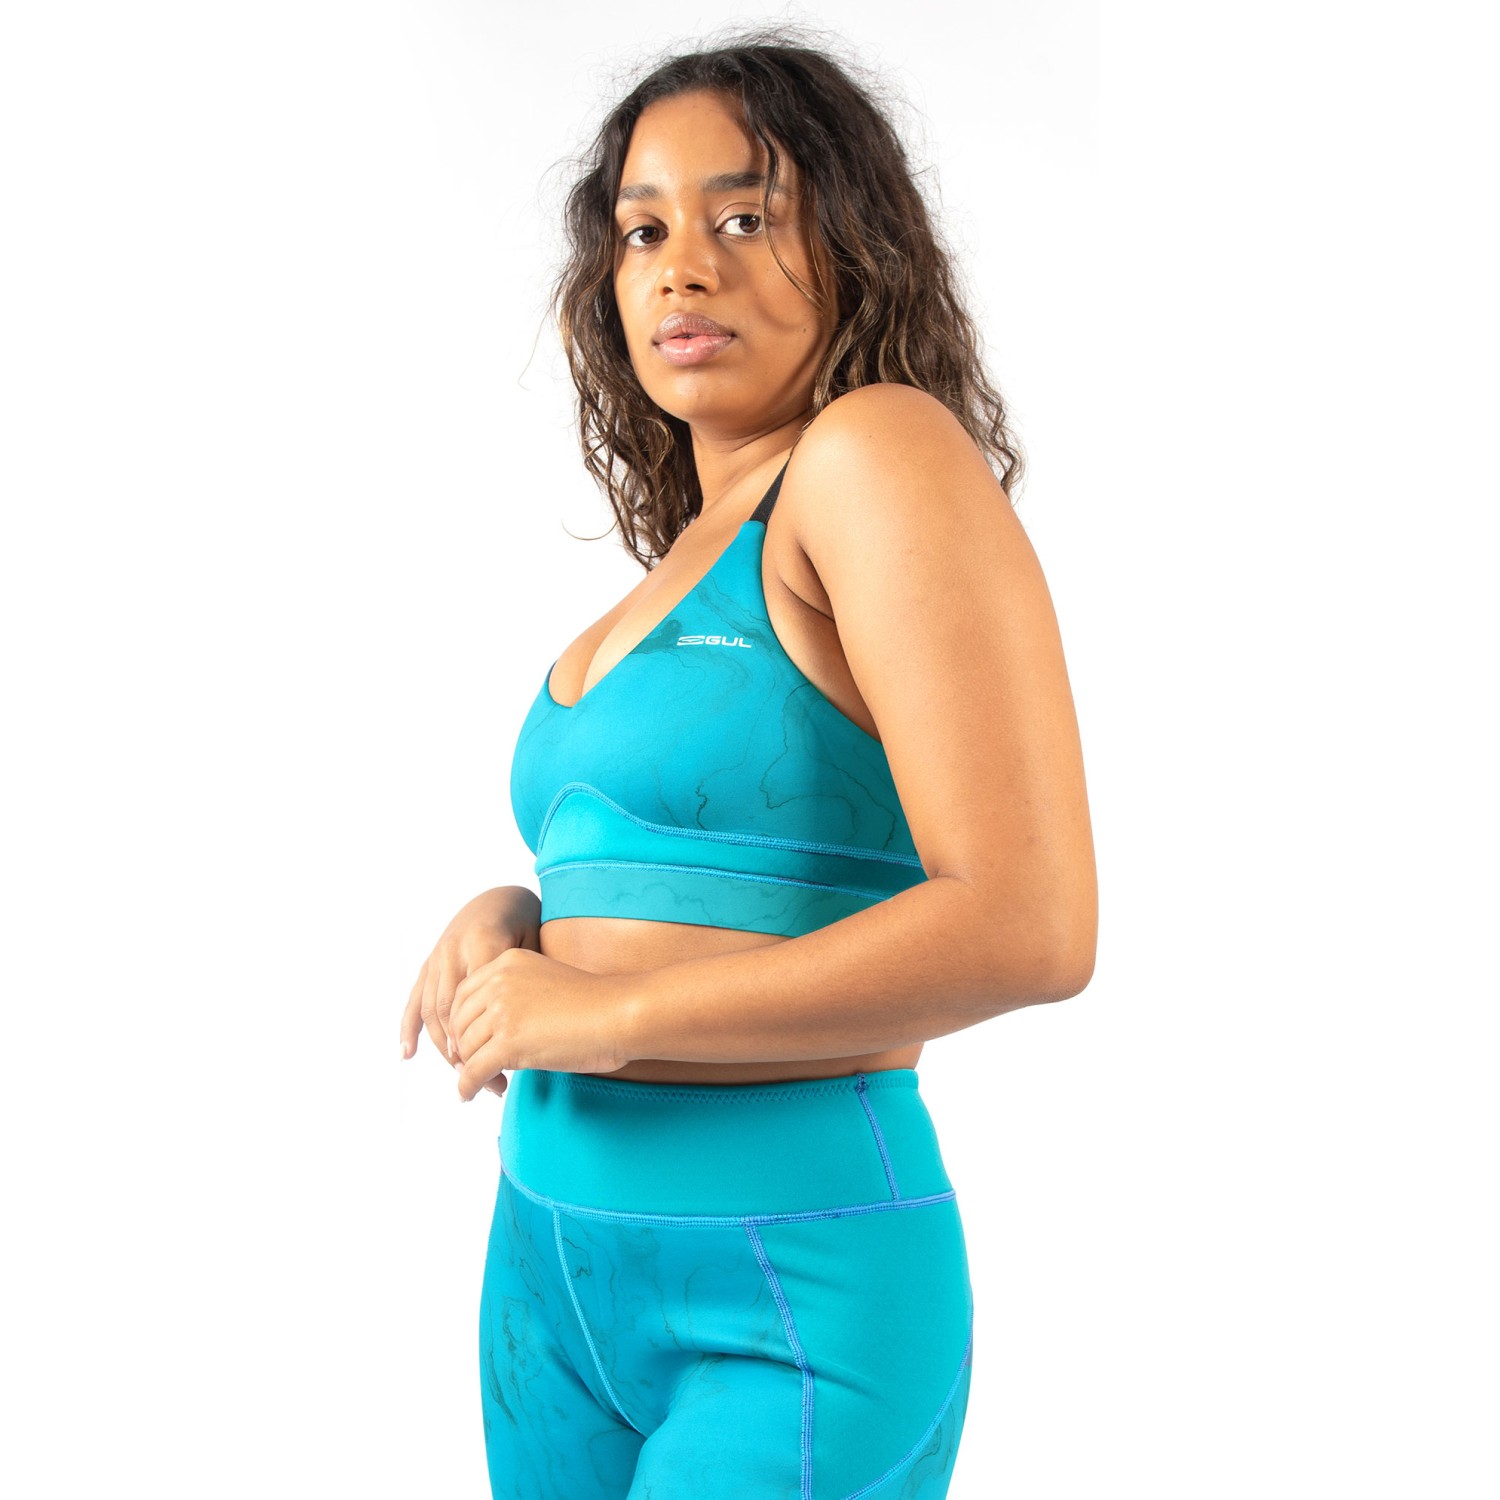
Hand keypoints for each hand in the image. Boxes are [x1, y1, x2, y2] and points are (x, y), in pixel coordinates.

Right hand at [400, 886, 540, 1096]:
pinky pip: (415, 998)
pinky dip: (409, 1027)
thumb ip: (527, 979)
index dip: (485, 1040)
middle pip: (453, 1010)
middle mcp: (455, 949)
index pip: (479, 1002)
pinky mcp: (429, 963)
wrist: (500, 897)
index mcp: (484, 942)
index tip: (502, 1071)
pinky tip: (407, 1054)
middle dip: (464, 1050)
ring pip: (433, 1009)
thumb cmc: (528, 926)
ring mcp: (438, 957)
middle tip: (481, 1080)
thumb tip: (533, 1030)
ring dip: (443, 1046)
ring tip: (462, 1074)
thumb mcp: (534, 945)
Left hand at [448, 948, 634, 1101]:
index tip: (468, 1041)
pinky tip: (469, 1095)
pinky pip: (473, 1071)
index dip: (462, 1022)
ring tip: (481, 1083)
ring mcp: (502, 1012)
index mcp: (508, 962)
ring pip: (466, 1049)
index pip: (464, 994)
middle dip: (463, 1047)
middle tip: (472, 1066)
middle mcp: (499, 982)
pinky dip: (467, 1087)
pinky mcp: (508, 1043)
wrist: (619, 1014)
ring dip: (469, 1070)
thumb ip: (518, 994)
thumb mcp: (547, 982)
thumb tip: (496, 1028)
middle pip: (460, 1022)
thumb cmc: (597, 1003)